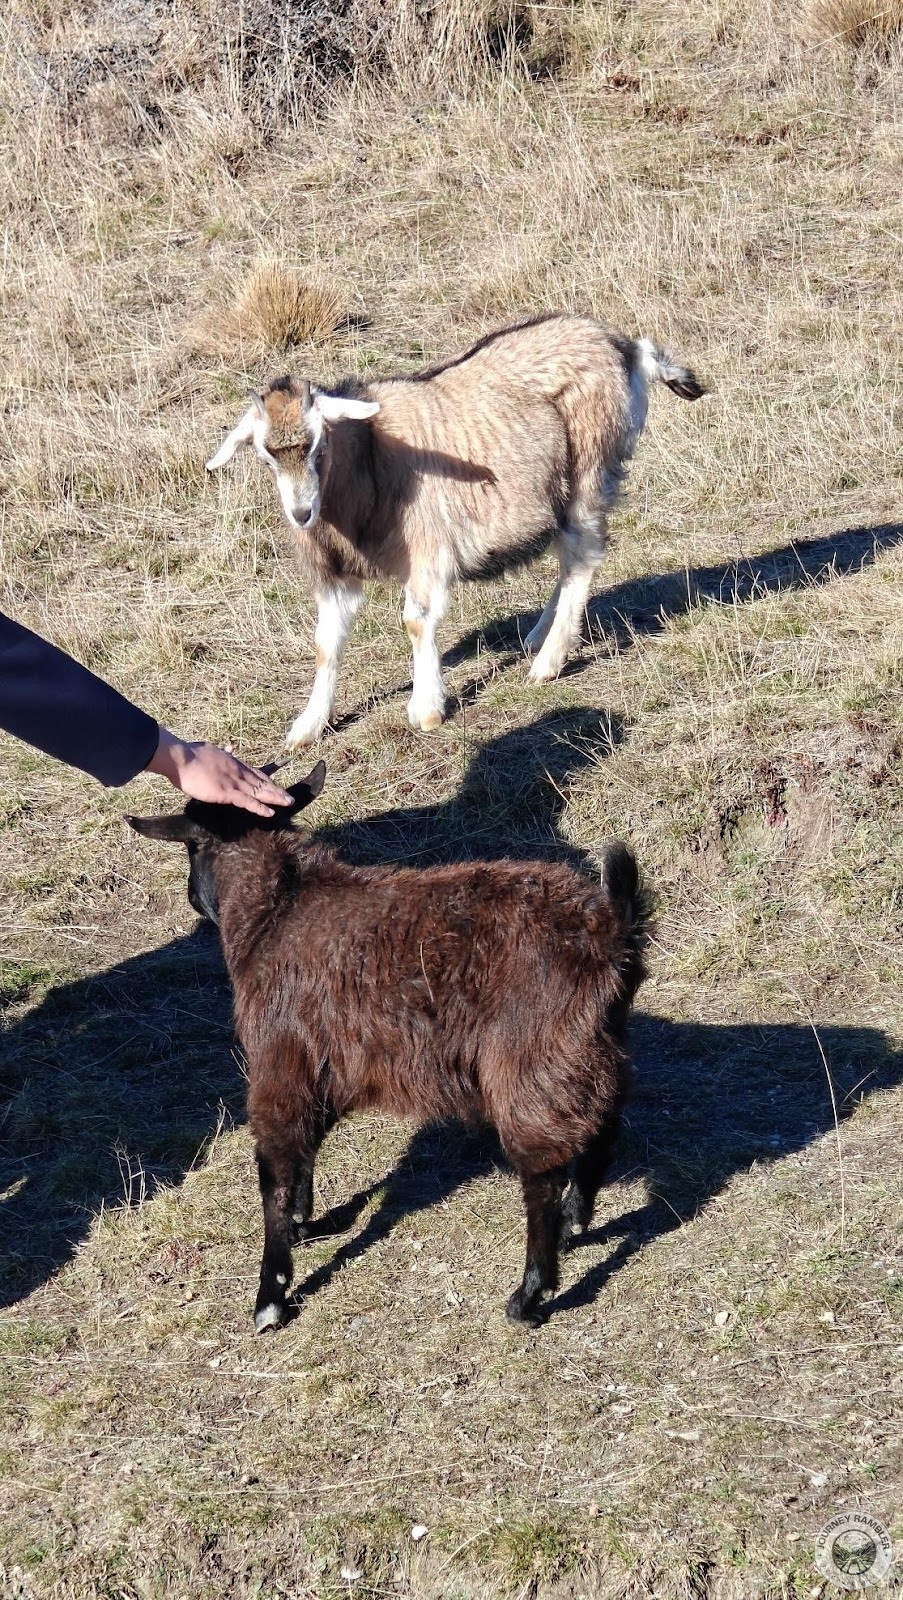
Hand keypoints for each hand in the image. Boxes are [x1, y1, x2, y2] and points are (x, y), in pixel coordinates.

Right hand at [146, 728, 292, 816]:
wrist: (180, 758)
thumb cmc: (190, 755)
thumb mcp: (210, 749)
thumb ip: (221, 751)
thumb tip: (230, 747)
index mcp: (233, 762)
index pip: (255, 772)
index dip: (267, 780)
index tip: (275, 785)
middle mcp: (237, 771)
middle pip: (262, 782)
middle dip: (276, 790)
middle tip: (289, 798)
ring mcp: (233, 781)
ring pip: (259, 791)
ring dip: (275, 798)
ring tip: (288, 804)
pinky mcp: (227, 792)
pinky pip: (247, 802)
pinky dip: (260, 808)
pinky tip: (270, 813)